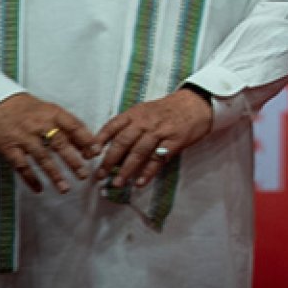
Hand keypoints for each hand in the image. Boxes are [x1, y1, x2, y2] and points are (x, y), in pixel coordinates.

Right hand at [0, 93, 94, 193]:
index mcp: (53, 113)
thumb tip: (87, 145)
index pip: (74, 126)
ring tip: (65, 188)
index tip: (96, 152)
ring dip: (54, 174)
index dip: (86, 140)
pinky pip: (21, 166)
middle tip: (83, 174)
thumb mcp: (50, 111)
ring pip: (42, 158)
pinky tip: (39, 188)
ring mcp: (24, 137)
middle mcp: (39, 125)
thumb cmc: (29, 109)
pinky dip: (30, 178)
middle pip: (60, 144)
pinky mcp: (9, 148)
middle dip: (73, 161)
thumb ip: (68, 127)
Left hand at [95, 88, 214, 188]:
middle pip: (123, 141)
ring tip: (117, 183)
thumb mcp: (146, 111)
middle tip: (100, 176)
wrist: (197, 103)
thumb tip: (110, 148)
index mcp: (136, 113)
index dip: (100, 140)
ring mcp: (161, 131)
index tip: (90, 154)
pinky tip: (139, 182)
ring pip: (139, 152)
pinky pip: (158, 158)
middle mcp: (146, 122)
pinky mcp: (175, 140)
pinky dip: (148, 172)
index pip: (113, 125)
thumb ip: (129, 126)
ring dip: (126, 169)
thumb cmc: (168, 110)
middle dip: (110, 160)